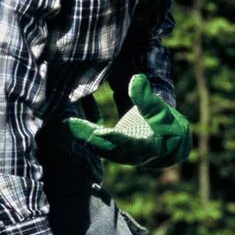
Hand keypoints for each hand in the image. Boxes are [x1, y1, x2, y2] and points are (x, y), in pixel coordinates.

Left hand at [67, 74, 191, 167]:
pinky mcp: (110, 149)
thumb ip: (148, 98)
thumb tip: (137, 79)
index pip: (131, 145)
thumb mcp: (162, 112)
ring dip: (83, 135)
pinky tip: (71, 120)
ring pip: (98, 146)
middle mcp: (132, 156)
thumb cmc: (167, 125)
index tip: (100, 132)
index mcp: (149, 148)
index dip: (116, 139)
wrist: (166, 142)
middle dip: (89, 137)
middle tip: (70, 125)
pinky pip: (95, 141)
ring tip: (67, 123)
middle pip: (108, 148)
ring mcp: (119, 154)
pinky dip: (85, 130)